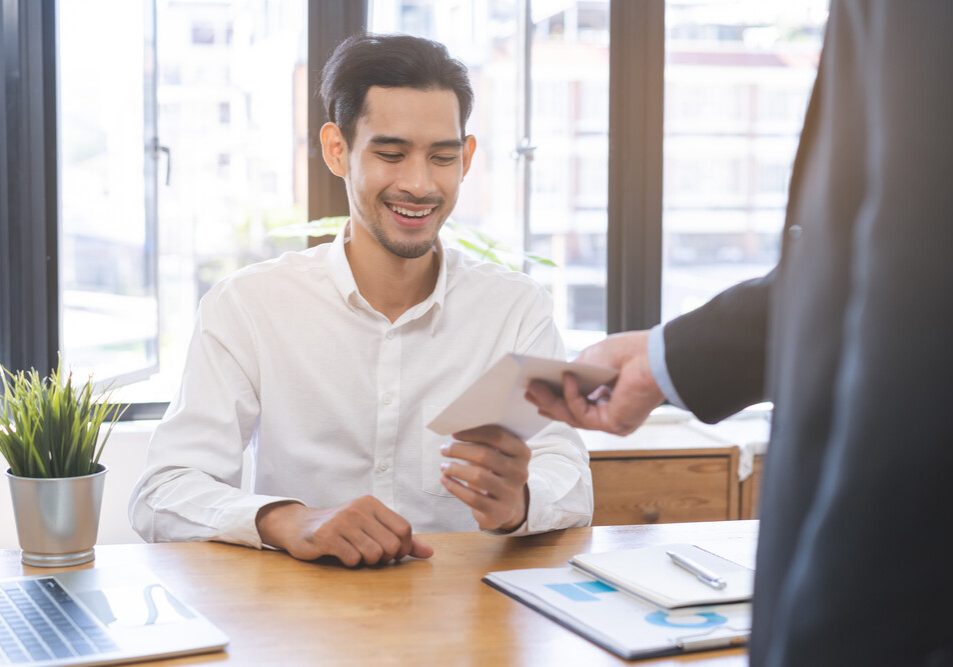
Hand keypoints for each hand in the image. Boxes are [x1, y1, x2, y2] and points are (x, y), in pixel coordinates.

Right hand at [255, 496, 432, 565]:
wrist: (300, 526)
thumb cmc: (342, 528)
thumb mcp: (371, 527)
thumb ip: (401, 539)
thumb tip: (430, 552)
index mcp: (372, 503)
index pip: (404, 528)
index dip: (404, 547)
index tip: (393, 553)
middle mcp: (358, 509)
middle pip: (392, 544)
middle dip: (386, 557)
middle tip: (372, 556)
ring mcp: (342, 521)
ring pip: (374, 554)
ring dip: (367, 561)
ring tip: (356, 553)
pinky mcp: (326, 536)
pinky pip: (352, 559)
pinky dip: (350, 563)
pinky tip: (342, 555)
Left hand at [440, 425, 529, 531]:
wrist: (507, 508)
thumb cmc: (497, 474)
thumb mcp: (498, 457)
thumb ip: (484, 443)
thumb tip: (458, 430)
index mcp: (522, 453)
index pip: (498, 436)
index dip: (474, 432)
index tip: (455, 433)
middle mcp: (520, 473)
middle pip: (485, 455)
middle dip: (459, 450)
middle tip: (444, 449)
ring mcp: (510, 493)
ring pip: (478, 477)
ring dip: (455, 469)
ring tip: (444, 466)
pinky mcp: (498, 512)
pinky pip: (472, 497)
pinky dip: (454, 487)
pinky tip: (445, 480)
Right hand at [525, 330, 663, 435]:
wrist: (655, 356)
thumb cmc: (630, 353)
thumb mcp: (592, 360)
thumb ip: (574, 372)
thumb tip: (556, 381)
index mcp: (610, 396)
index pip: (578, 403)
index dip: (555, 399)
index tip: (534, 391)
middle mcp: (612, 412)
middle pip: (572, 413)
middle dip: (548, 402)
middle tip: (527, 392)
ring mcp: (613, 421)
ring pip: (573, 417)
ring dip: (551, 402)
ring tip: (533, 388)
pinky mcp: (614, 424)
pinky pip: (583, 414)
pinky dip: (572, 397)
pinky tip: (567, 378)